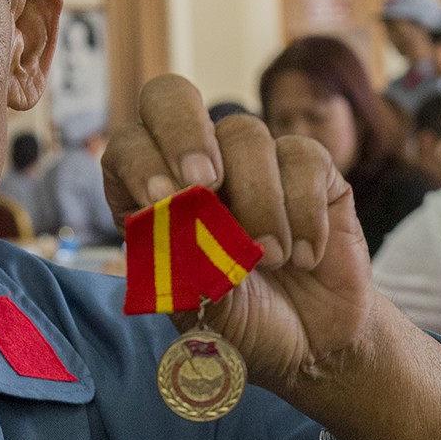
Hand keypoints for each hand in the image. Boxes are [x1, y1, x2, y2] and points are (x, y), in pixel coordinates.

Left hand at [104, 74, 375, 390]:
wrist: (313, 341)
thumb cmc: (242, 321)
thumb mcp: (198, 308)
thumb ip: (181, 263)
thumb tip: (175, 212)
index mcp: (152, 194)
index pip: (128, 146)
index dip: (140, 161)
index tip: (162, 198)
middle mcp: (196, 163)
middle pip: (171, 98)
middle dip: (185, 133)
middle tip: (206, 182)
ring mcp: (253, 158)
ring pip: (245, 133)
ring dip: (259, 202)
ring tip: (272, 259)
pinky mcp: (308, 166)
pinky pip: (303, 156)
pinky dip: (304, 212)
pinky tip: (307, 255)